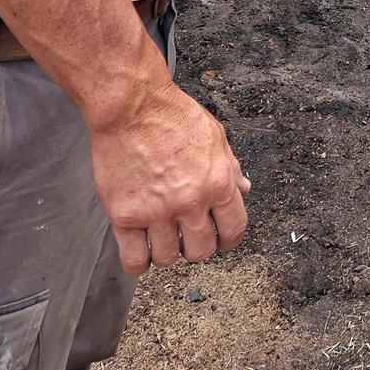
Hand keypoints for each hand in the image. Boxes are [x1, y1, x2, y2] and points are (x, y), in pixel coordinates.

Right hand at [89, 84, 250, 274]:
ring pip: (168, 259)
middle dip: (196, 248)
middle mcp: (190, 202)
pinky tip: (141, 250)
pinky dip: (139, 263)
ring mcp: (157, 211)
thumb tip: (243, 189)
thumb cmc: (170, 115)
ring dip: (167, 254)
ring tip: (162, 240)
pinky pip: (134, 259)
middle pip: (201, 251)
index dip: (229, 241)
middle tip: (188, 240)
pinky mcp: (125, 216)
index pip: (234, 229)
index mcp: (218, 182)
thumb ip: (231, 167)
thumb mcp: (215, 136)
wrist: (131, 106)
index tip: (222, 242)